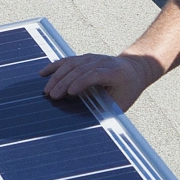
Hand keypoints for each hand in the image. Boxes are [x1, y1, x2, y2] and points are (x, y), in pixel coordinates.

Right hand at [39, 52, 159, 111]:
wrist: (136, 69)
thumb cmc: (127, 91)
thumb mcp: (121, 103)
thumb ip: (106, 109)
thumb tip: (86, 121)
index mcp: (115, 72)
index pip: (95, 74)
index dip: (81, 82)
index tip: (70, 93)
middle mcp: (103, 61)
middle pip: (80, 68)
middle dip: (64, 82)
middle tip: (52, 96)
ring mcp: (93, 58)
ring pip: (72, 63)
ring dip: (57, 76)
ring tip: (47, 90)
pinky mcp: (85, 58)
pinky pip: (68, 60)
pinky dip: (54, 66)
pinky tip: (42, 73)